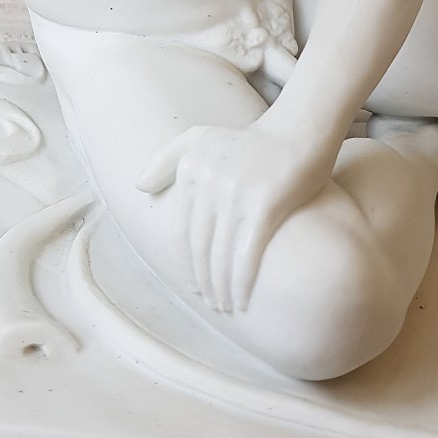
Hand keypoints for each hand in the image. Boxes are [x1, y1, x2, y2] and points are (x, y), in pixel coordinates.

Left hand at [137, 119, 332, 314]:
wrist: (299, 131)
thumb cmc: (250, 141)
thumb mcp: (201, 137)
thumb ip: (166, 158)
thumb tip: (138, 187)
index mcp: (191, 169)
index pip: (181, 231)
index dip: (185, 265)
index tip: (193, 286)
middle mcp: (209, 181)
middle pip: (199, 246)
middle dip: (203, 281)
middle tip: (211, 303)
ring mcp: (235, 193)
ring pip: (220, 254)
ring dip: (221, 288)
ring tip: (225, 306)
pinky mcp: (264, 205)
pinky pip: (246, 254)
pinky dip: (241, 282)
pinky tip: (241, 300)